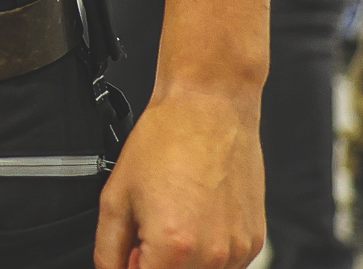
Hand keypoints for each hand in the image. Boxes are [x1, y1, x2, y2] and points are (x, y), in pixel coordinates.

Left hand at [94, 86, 263, 267]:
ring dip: (183, 262)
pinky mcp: (253, 242)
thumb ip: (109, 249)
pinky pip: (226, 266)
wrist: (208, 108)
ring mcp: (237, 251)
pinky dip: (207, 254)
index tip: (132, 253)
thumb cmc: (165, 140)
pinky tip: (196, 219)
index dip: (132, 267)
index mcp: (174, 248)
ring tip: (174, 220)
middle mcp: (212, 254)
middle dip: (156, 264)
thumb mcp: (115, 196)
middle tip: (147, 234)